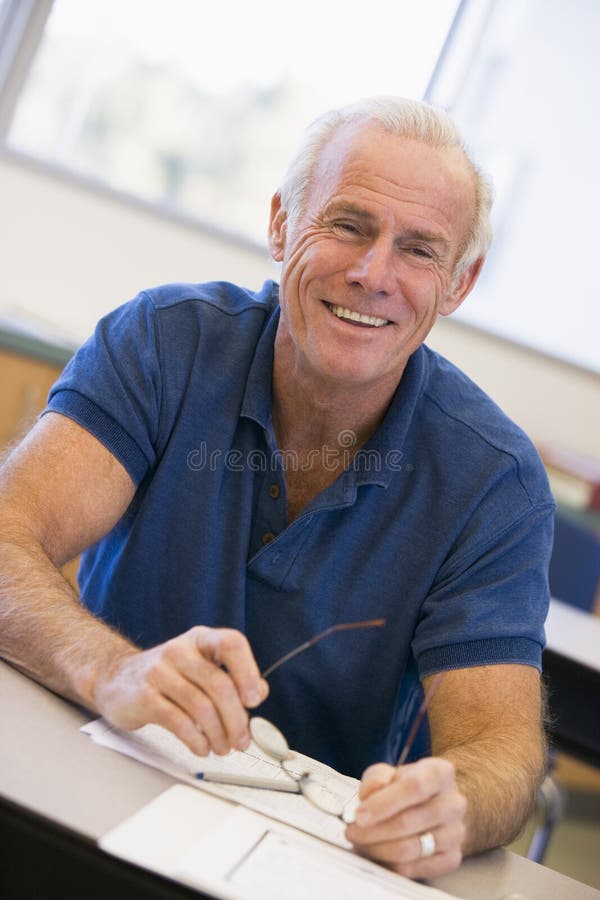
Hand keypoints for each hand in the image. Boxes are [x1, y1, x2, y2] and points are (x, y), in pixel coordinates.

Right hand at [93, 626, 268, 756]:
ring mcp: (160, 672)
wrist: (116, 679)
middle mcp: (180, 650)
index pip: (231, 643)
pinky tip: (202, 747)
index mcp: (200, 639)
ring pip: (201, 707)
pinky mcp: (145, 697)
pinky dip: (196, 739)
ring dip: (218, 734)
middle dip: (236, 719)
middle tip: (242, 740)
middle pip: (219, 684)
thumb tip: (259, 692)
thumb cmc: (167, 675)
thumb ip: (231, 677)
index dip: (248, 671)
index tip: (255, 699)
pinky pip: (179, 722)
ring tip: (222, 747)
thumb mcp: (200, 666)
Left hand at [345, 758, 466, 878]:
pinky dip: (391, 864)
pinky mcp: (452, 857)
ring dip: (378, 849)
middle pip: (409, 821)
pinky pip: (416, 869)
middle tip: (352, 831)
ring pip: (411, 849)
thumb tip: (368, 795)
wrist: (438, 804)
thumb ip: (376, 779)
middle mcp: (454, 803)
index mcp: (441, 773)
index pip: (414, 787)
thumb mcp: (390, 773)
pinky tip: (378, 854)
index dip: (384, 803)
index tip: (359, 815)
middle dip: (373, 830)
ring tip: (361, 843)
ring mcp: (456, 832)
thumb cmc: (408, 787)